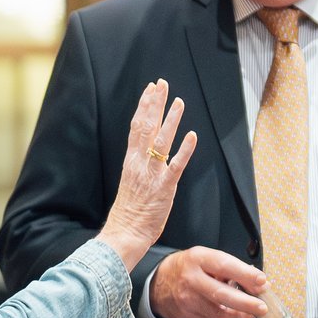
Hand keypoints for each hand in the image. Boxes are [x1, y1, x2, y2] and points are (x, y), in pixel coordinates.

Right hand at [97, 80, 197, 270]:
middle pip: (147, 127)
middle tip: (162, 84)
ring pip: (162, 141)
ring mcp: (152, 174)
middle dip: (155, 103)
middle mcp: (139, 163)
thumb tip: (146, 151)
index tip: (150, 89)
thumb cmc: (128, 212)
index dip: (144, 106)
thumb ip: (138, 164)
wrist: (124, 233)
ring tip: (179, 102)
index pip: (137, 127)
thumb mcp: (129, 181)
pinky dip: (185, 149)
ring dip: (171, 120)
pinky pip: (176, 165)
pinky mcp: (164, 187)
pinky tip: (192, 135)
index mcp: (130, 161)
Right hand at [150, 246, 267, 317]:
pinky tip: (235, 317)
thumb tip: (260, 283)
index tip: (262, 282)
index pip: (224, 265)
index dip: (245, 275)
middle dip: (247, 303)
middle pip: (222, 295)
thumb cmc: (189, 268)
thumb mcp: (206, 258)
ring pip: (219, 315)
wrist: (158, 283)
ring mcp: (186, 301)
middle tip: (262, 307)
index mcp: (197, 259)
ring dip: (239, 316)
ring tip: (251, 313)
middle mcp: (190, 280)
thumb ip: (231, 269)